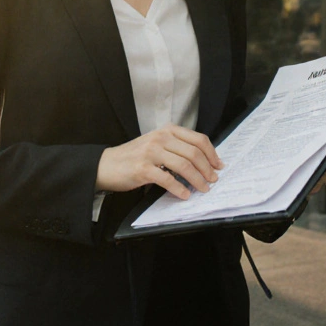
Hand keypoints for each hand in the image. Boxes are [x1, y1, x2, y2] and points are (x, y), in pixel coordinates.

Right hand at [96, 125, 222, 199]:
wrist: (106, 164)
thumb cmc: (133, 156)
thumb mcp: (156, 144)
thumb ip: (175, 148)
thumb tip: (202, 162)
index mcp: (167, 130)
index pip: (198, 139)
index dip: (212, 154)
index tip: (218, 165)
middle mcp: (160, 138)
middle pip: (194, 153)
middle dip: (207, 169)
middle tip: (213, 180)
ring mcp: (151, 152)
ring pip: (184, 166)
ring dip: (197, 180)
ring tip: (203, 189)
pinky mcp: (143, 169)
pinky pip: (168, 179)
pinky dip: (179, 189)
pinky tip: (184, 195)